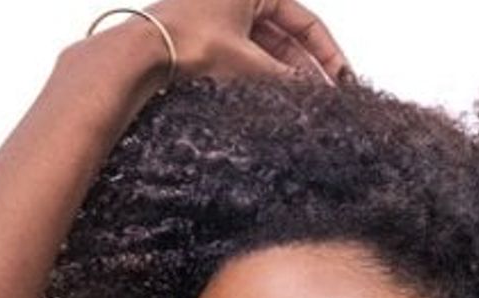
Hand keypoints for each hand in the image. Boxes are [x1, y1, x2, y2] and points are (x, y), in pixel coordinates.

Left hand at [116, 0, 350, 82]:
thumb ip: (286, 78)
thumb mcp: (248, 62)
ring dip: (287, 73)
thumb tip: (317, 94)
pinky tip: (277, 95)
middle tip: (326, 96)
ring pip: (270, 46)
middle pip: (289, 35)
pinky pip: (250, 53)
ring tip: (304, 100)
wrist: (137, 54)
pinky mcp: (211, 35)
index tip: (341, 80)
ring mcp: (225, 15)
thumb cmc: (185, 41)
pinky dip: (265, 73)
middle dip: (308, 66)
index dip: (327, 53)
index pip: (307, 22)